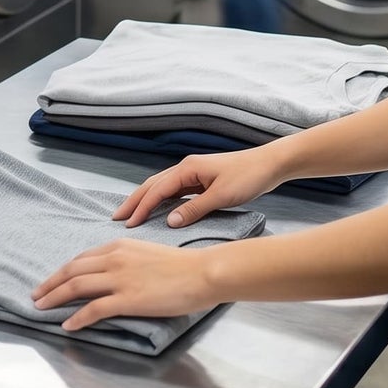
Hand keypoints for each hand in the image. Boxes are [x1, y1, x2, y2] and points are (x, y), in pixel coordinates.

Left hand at [33, 239, 214, 331]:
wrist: (201, 272)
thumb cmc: (180, 265)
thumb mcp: (145, 253)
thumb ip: (125, 260)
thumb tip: (112, 273)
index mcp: (117, 247)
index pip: (81, 259)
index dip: (63, 271)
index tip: (52, 280)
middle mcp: (113, 259)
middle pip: (72, 270)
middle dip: (51, 283)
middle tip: (36, 295)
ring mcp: (119, 278)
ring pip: (77, 286)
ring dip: (55, 298)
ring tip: (42, 308)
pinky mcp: (127, 298)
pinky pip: (94, 308)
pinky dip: (77, 317)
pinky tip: (68, 325)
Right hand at [114, 147, 285, 229]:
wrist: (269, 164)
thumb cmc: (248, 178)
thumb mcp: (221, 196)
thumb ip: (194, 209)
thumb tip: (169, 221)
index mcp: (187, 169)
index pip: (157, 190)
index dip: (142, 207)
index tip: (129, 223)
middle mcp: (186, 168)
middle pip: (153, 185)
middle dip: (135, 201)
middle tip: (118, 217)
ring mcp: (193, 173)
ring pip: (162, 186)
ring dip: (146, 200)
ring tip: (132, 214)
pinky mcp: (201, 179)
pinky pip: (174, 190)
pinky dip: (162, 200)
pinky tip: (159, 209)